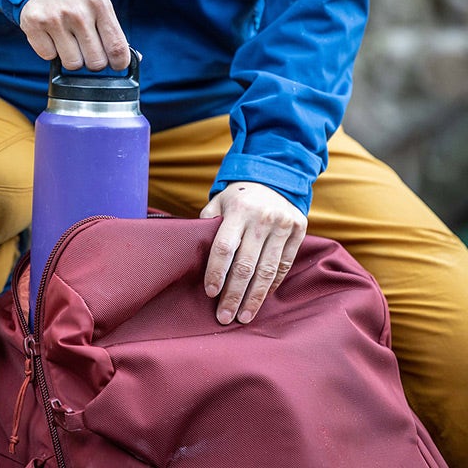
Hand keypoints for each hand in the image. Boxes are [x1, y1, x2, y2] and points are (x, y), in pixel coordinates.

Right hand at [19, 0, 129, 70]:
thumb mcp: (99, 2)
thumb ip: (111, 29)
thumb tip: (128, 58)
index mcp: (99, 5)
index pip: (116, 47)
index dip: (119, 63)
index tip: (116, 64)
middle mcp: (77, 13)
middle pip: (95, 62)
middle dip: (93, 60)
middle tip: (88, 49)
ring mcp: (54, 20)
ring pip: (72, 64)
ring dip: (72, 57)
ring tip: (69, 41)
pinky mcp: (34, 25)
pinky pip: (49, 57)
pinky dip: (51, 51)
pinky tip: (51, 35)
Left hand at [200, 181, 307, 324]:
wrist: (274, 178)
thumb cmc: (237, 198)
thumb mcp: (218, 203)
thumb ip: (208, 226)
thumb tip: (195, 258)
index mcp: (238, 210)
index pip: (224, 247)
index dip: (216, 272)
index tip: (210, 293)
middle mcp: (262, 218)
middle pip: (246, 265)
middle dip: (234, 294)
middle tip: (224, 317)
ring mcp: (283, 225)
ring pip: (267, 270)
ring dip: (255, 297)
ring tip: (243, 317)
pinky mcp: (299, 230)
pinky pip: (284, 265)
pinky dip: (272, 284)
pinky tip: (261, 298)